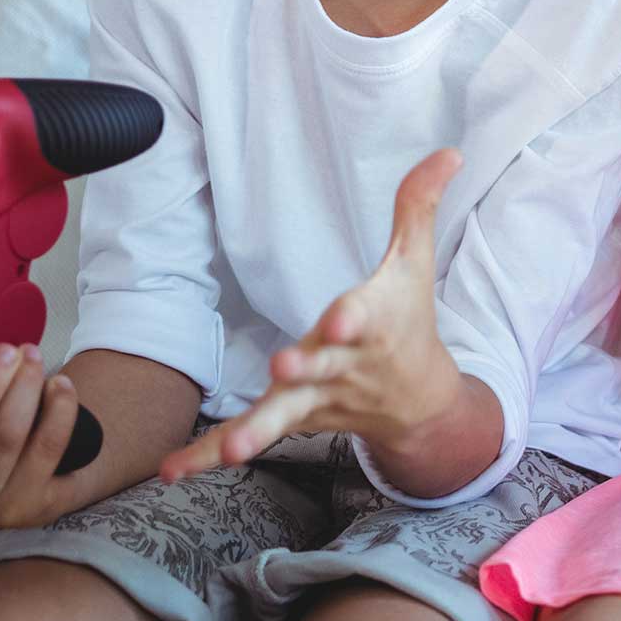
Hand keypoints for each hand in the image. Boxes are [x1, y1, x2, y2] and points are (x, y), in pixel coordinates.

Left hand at [160, 148, 463, 482]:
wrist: (418, 402)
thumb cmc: (409, 321)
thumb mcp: (415, 261)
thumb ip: (417, 206)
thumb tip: (448, 151)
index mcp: (372, 323)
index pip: (363, 319)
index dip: (352, 319)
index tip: (341, 319)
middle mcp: (343, 365)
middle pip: (320, 368)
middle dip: (303, 369)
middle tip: (282, 368)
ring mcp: (315, 398)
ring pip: (284, 415)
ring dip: (257, 430)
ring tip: (235, 447)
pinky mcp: (291, 419)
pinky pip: (247, 435)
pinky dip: (210, 453)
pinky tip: (172, 469)